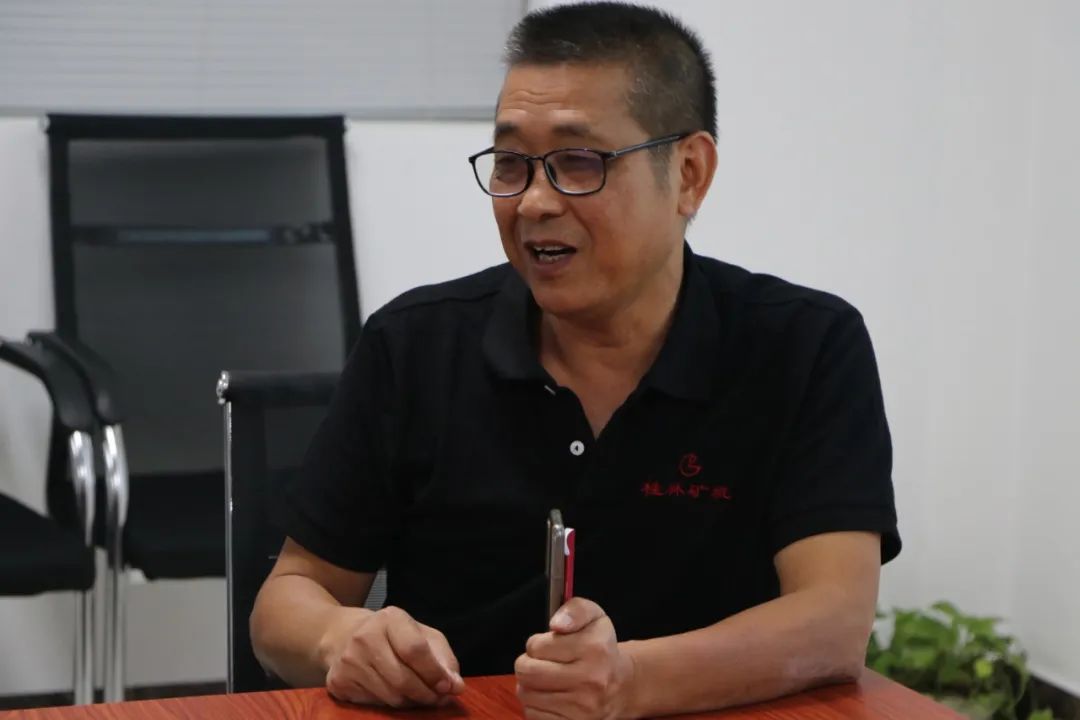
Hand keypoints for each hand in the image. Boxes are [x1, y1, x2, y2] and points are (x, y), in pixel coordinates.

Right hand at [324, 605, 464, 706]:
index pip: (415, 650)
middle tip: (438, 699)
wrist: (344, 635)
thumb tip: (456, 686)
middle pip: (402, 679)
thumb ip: (443, 658)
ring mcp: (348, 661)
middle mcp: (365, 637)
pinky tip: (395, 694)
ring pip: (390, 696)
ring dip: (411, 702)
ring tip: (419, 697)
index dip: (434, 673)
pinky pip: (374, 704)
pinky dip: (391, 705)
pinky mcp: (338, 682)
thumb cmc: (393, 636)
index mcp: (390, 619)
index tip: (449, 688)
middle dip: (426, 694)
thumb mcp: (422, 635)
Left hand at [515, 597, 637, 719]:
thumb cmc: (600, 648)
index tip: (549, 646)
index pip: (536, 646)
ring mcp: (582, 709)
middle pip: (527, 672)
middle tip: (541, 663)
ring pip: (526, 695)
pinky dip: (536, 706)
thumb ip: (574, 610)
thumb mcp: (594, 616)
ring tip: (547, 679)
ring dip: (530, 686)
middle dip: (528, 664)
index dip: (537, 644)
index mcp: (595, 649)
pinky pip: (533, 715)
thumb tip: (556, 624)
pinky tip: (551, 697)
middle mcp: (590, 681)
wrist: (620, 686)